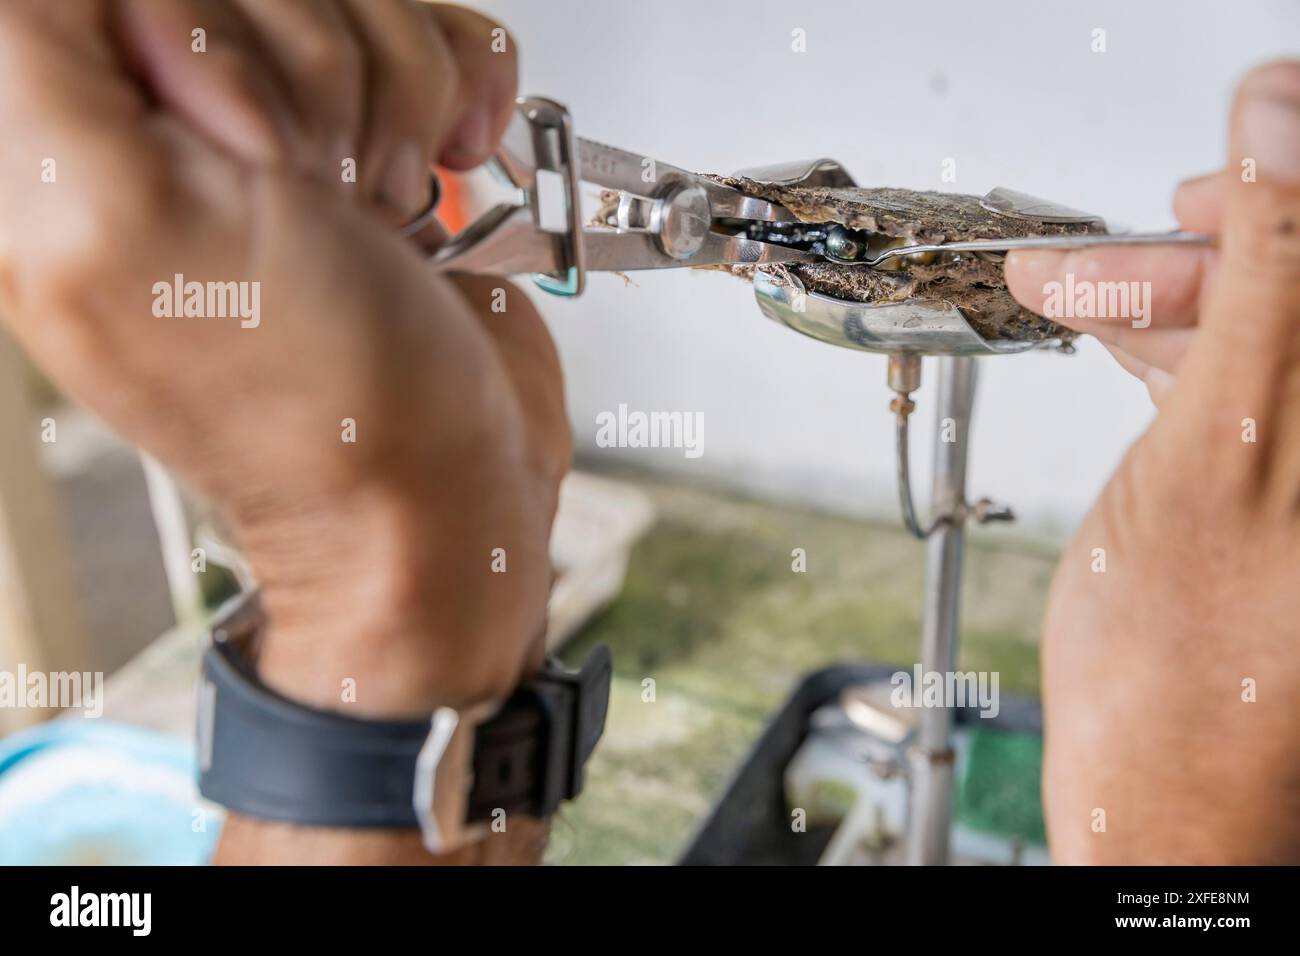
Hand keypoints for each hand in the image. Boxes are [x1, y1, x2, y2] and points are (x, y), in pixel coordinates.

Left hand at [0, 0, 568, 722]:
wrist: (448, 489)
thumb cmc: (319, 407)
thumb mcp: (130, 228)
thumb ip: (46, 72)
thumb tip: (76, 1)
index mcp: (72, 151)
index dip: (202, 34)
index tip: (245, 146)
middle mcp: (178, 134)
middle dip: (318, 78)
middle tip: (314, 194)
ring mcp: (293, 136)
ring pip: (359, 1)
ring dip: (400, 101)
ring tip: (379, 210)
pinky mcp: (385, 146)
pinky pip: (436, 36)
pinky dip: (464, 97)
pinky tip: (443, 178)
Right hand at [1006, 61, 1299, 861]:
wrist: (1167, 800)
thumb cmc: (1191, 670)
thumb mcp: (1225, 447)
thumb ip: (1269, 273)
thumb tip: (1286, 118)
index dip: (1290, 174)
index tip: (1223, 141)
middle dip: (1201, 251)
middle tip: (1105, 252)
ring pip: (1266, 336)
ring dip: (1167, 303)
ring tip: (1073, 290)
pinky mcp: (1288, 495)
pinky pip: (1247, 391)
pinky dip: (1176, 356)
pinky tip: (1119, 339)